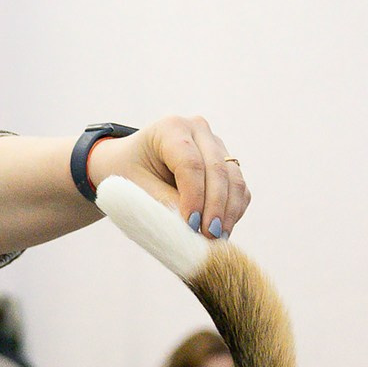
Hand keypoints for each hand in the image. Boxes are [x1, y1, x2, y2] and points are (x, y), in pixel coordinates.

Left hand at [90, 116, 249, 238]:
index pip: (190, 163)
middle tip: (209, 236)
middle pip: (217, 169)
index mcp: (171, 128)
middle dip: (215, 207)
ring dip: (229, 211)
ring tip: (217, 238)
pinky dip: (234, 210)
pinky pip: (239, 189)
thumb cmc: (128, 173)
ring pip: (234, 178)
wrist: (130, 163)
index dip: (194, 196)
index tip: (191, 225)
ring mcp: (216, 145)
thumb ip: (164, 202)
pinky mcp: (226, 163)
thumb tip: (194, 226)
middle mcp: (198, 130)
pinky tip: (222, 230)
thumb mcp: (137, 187)